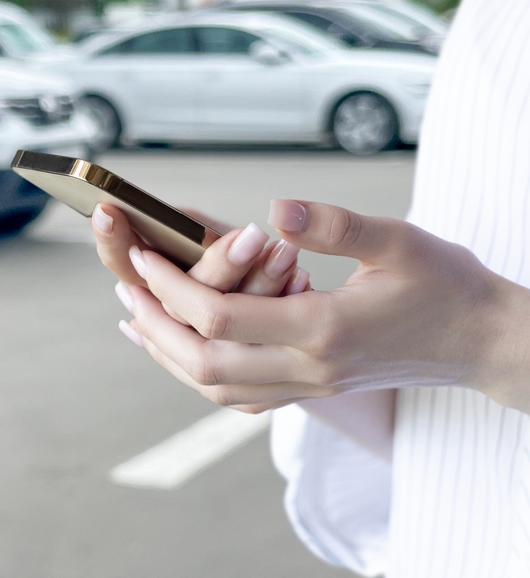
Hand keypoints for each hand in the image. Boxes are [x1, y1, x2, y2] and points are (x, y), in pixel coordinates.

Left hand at [119, 200, 529, 414]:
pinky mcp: (311, 391)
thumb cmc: (445, 284)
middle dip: (154, 324)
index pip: (220, 317)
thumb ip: (335, 224)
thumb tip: (274, 210)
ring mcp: (309, 388)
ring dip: (168, 355)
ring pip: (215, 389)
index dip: (171, 287)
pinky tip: (180, 351)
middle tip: (125, 287)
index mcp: (324, 328)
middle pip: (203, 363)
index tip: (143, 256)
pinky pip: (239, 397)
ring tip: (136, 317)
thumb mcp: (399, 239)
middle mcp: (309, 369)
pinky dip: (198, 376)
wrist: (481, 341)